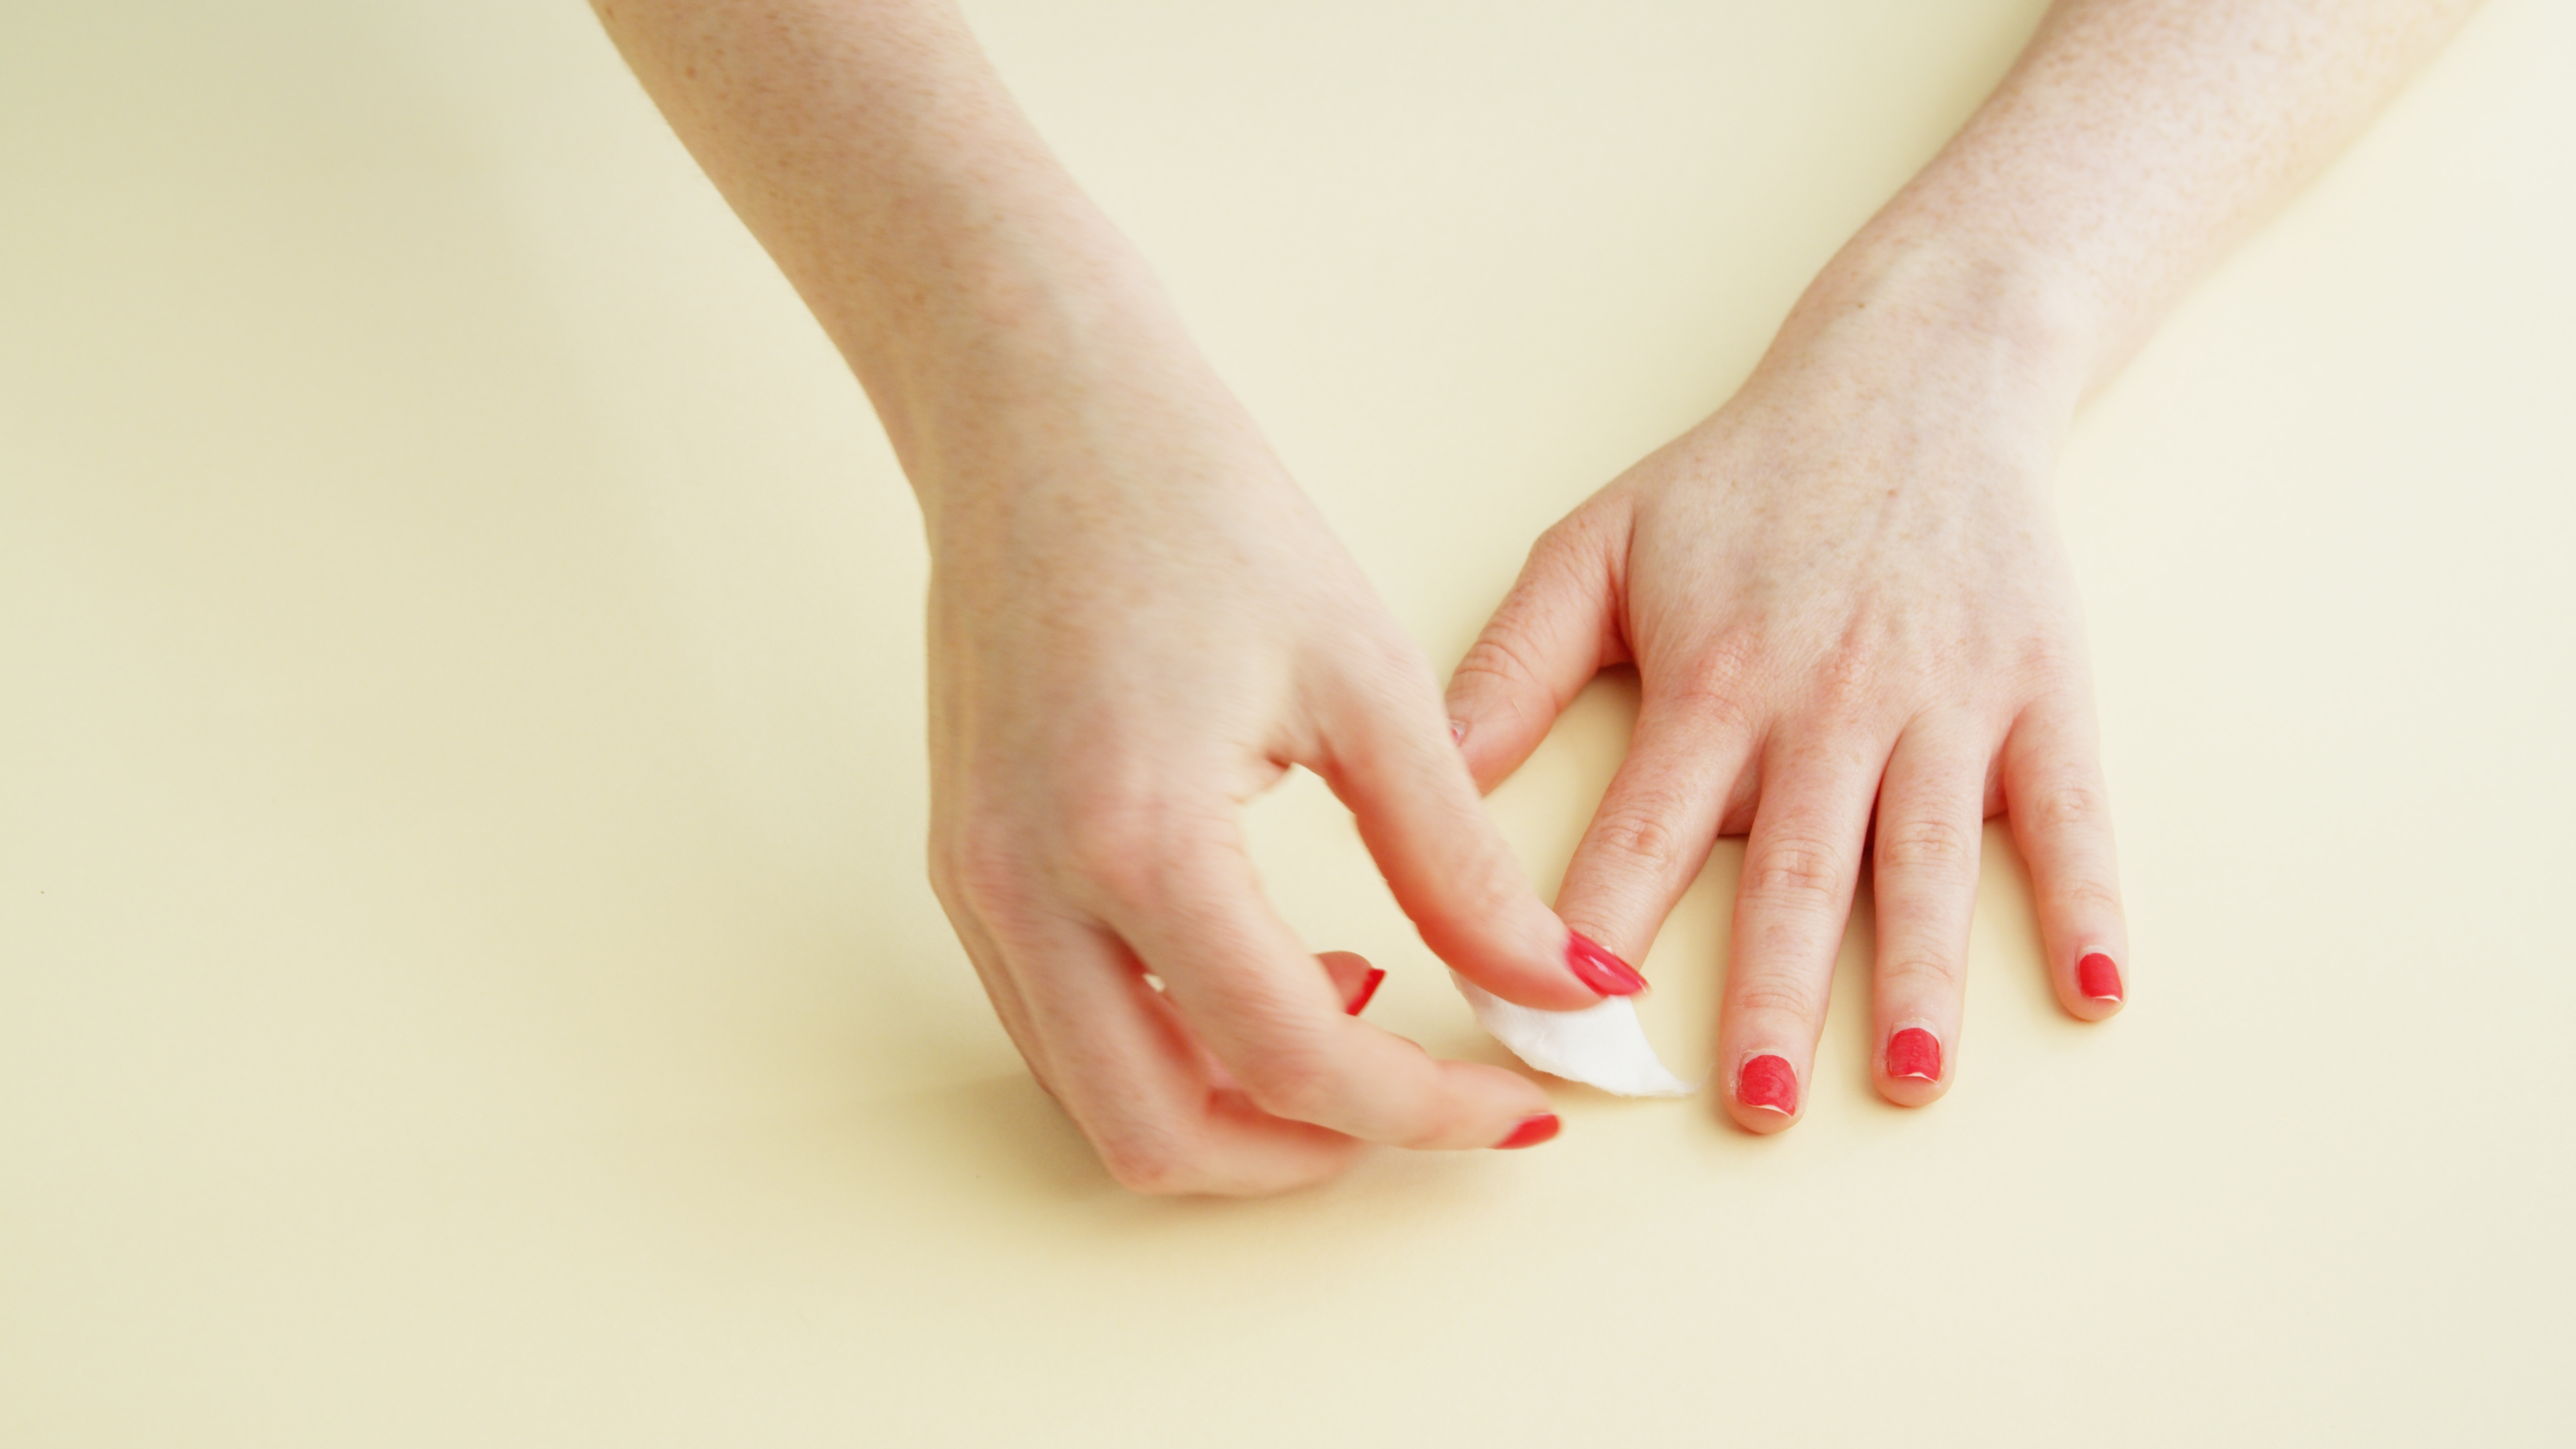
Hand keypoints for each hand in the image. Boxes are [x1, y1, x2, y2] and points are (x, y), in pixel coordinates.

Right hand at [917, 281, 1627, 1193]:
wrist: (1039, 414)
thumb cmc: (1200, 512)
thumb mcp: (1366, 685)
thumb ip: (1462, 864)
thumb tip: (1564, 986)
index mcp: (1140, 842)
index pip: (1296, 1063)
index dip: (1424, 1115)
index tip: (1513, 1108)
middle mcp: (1028, 893)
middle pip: (1163, 1141)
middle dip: (1310, 1157)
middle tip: (1426, 1102)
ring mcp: (977, 889)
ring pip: (1097, 1104)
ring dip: (1233, 1108)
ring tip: (1357, 1012)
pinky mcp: (965, 869)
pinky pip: (1059, 1029)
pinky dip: (1165, 1048)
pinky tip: (1261, 967)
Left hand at [1445, 251, 2128, 1132]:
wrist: (1917, 370)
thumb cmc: (1744, 476)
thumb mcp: (1598, 547)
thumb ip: (1513, 670)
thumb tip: (1423, 776)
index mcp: (1709, 677)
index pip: (1641, 834)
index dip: (1597, 937)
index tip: (1562, 1029)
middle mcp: (1826, 699)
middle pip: (1791, 869)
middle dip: (1771, 990)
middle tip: (1751, 1101)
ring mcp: (1942, 698)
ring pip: (1925, 858)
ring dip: (1919, 974)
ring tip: (1908, 1077)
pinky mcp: (2039, 688)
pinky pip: (2068, 810)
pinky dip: (2086, 901)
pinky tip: (2092, 992)